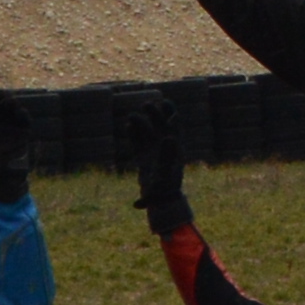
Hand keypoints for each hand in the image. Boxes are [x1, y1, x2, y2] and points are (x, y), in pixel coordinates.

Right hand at [130, 96, 188, 234]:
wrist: (160, 200)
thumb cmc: (166, 187)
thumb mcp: (167, 170)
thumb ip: (168, 155)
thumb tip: (169, 137)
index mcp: (176, 148)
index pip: (175, 126)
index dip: (171, 114)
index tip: (165, 103)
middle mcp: (165, 148)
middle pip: (160, 126)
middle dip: (154, 115)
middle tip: (146, 105)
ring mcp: (153, 152)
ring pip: (147, 133)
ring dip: (141, 124)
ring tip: (132, 117)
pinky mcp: (142, 158)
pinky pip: (137, 143)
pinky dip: (133, 135)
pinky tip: (128, 127)